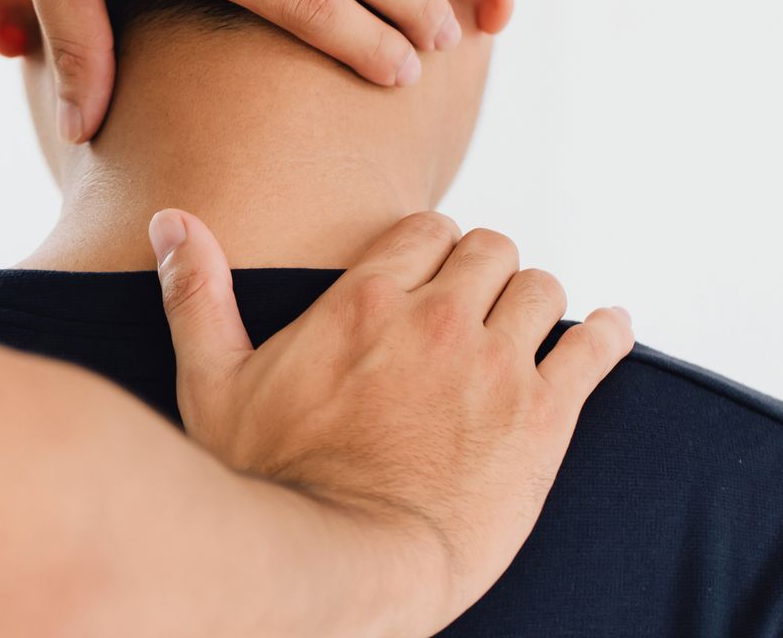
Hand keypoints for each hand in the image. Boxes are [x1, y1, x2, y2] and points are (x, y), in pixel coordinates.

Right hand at [149, 208, 634, 630]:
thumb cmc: (270, 481)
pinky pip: (596, 349)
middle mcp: (439, 317)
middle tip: (479, 307)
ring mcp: (497, 365)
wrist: (343, 563)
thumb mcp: (215, 383)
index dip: (435, 249)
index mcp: (367, 297)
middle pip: (492, 249)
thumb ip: (198, 294)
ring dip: (537, 302)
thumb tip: (171, 219)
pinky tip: (611, 330)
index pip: (428, 230)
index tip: (435, 275)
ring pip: (543, 289)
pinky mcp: (543, 417)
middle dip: (487, 271)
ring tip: (530, 328)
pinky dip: (608, 334)